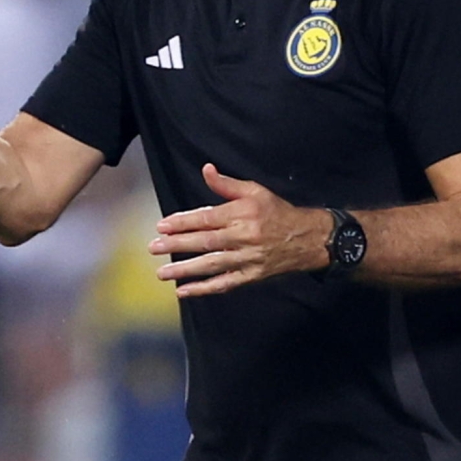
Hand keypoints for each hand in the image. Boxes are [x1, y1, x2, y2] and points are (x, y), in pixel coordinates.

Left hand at [150, 163, 330, 295]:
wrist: (307, 238)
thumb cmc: (277, 211)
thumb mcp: (255, 191)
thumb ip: (226, 184)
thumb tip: (206, 169)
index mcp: (242, 213)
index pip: (206, 219)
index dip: (182, 223)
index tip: (161, 226)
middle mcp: (243, 236)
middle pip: (204, 242)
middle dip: (176, 245)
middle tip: (153, 247)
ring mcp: (247, 258)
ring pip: (211, 264)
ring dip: (184, 269)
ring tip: (161, 272)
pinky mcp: (251, 276)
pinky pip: (224, 284)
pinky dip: (203, 289)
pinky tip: (183, 291)